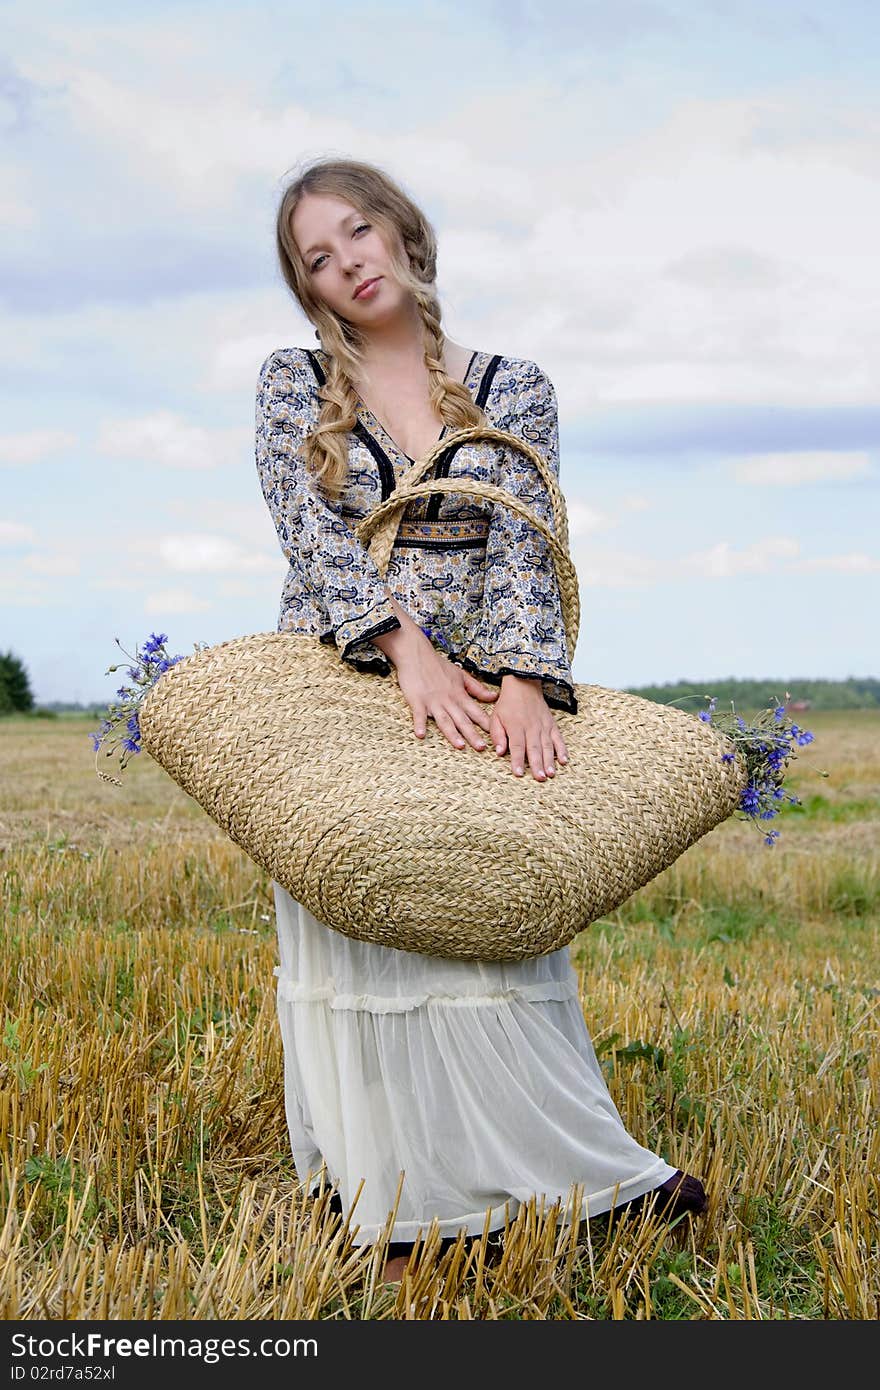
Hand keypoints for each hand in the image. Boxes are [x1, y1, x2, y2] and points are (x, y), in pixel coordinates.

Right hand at [392, 637, 499, 752]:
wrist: (417, 654)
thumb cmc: (438, 665)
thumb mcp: (461, 675)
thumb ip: (476, 688)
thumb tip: (493, 697)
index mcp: (459, 695)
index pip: (476, 712)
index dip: (486, 724)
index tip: (497, 735)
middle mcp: (448, 700)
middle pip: (462, 720)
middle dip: (472, 735)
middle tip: (482, 748)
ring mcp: (433, 702)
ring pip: (444, 720)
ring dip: (452, 733)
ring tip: (460, 746)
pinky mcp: (417, 701)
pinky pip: (419, 715)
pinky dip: (419, 724)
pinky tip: (421, 735)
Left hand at [489, 675, 568, 780]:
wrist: (523, 684)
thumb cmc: (507, 704)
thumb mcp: (495, 717)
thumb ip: (497, 735)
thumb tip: (499, 752)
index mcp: (516, 726)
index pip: (517, 746)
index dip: (517, 761)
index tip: (518, 774)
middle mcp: (531, 727)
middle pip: (534, 748)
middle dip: (537, 765)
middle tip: (540, 778)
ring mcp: (543, 726)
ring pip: (547, 746)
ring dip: (550, 761)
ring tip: (551, 774)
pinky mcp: (551, 725)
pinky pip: (558, 738)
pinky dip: (562, 750)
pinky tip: (564, 761)